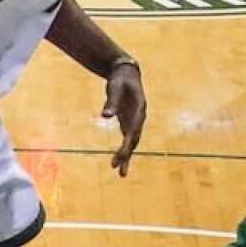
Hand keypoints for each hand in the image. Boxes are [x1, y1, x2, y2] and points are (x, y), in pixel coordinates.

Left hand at [101, 60, 145, 176]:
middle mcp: (139, 117)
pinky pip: (127, 140)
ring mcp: (135, 121)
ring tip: (121, 173)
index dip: (130, 140)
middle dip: (127, 153)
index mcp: (139, 108)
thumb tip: (105, 116)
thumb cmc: (120, 80)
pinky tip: (119, 162)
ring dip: (126, 156)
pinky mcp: (128, 122)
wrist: (126, 74)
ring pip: (132, 141)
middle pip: (135, 138)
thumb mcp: (115, 88)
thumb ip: (112, 102)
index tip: (124, 152)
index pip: (135, 127)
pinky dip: (124, 151)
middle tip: (119, 168)